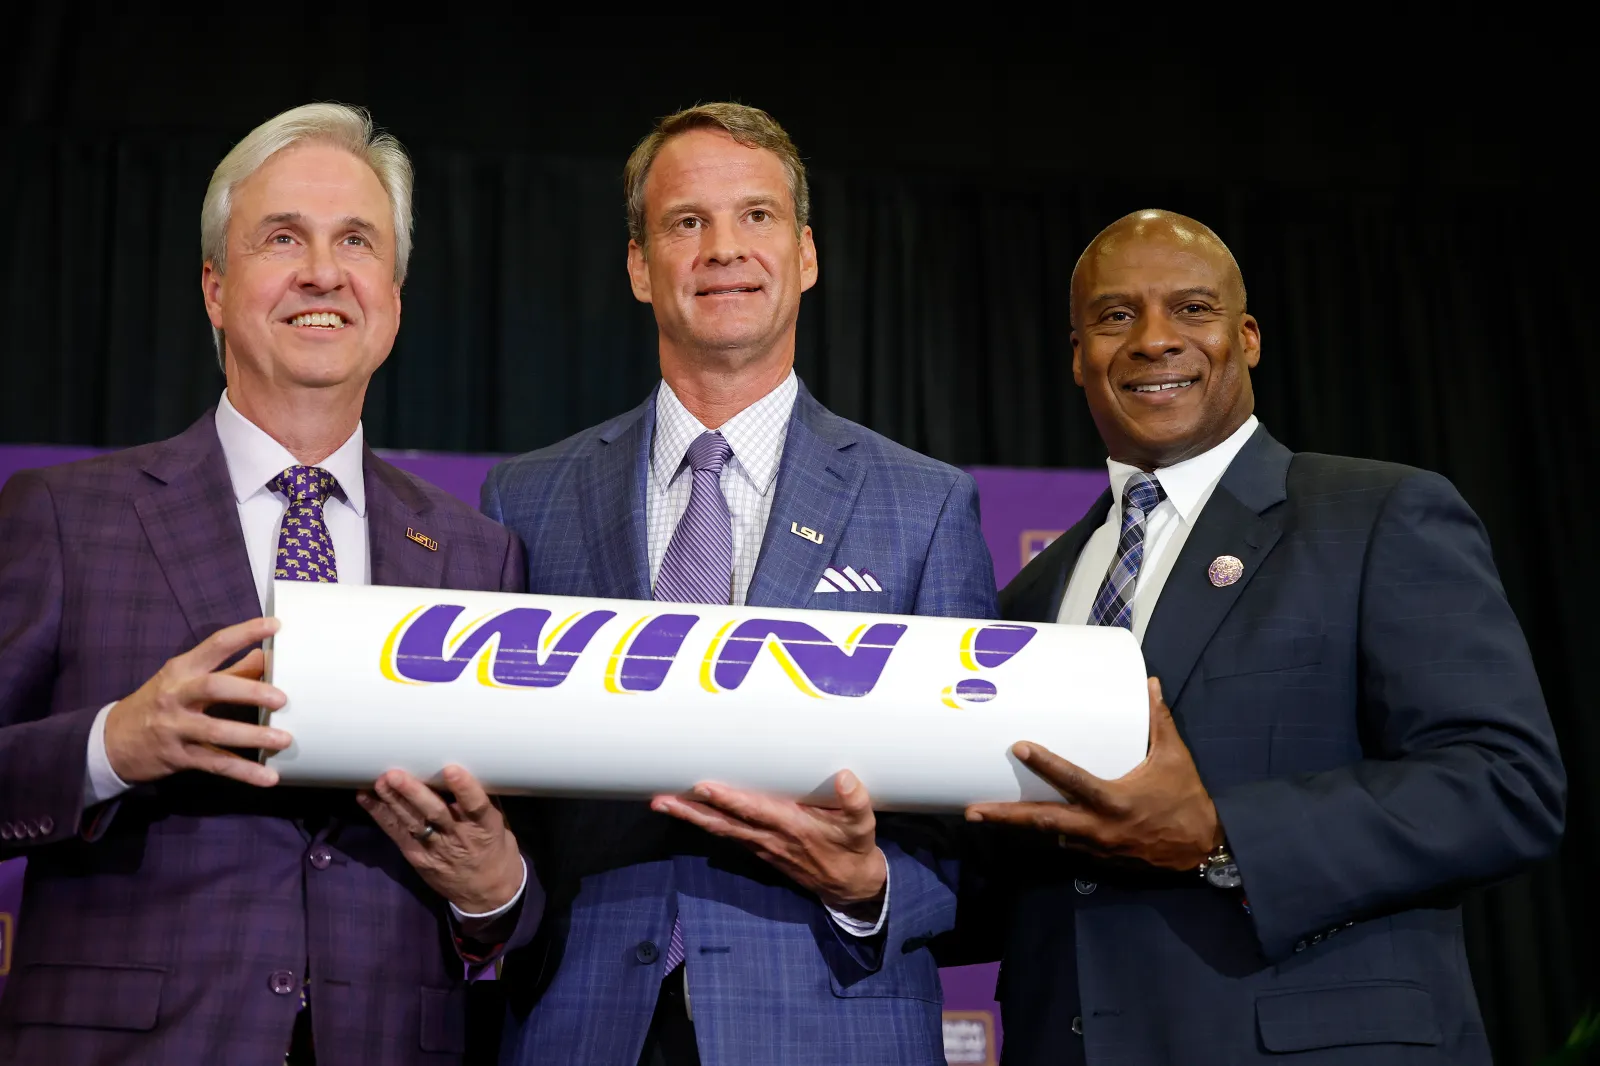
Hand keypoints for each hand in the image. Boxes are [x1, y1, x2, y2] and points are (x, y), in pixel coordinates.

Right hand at [103, 617, 289, 786]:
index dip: (245, 633)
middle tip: (282, 699)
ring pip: (215, 731)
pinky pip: (215, 764)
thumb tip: (264, 657)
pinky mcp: (178, 757)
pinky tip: (268, 777)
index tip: (275, 626)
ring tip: (284, 740)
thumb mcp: (185, 679)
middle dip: (250, 692)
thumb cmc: (159, 702)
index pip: (215, 644)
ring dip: (252, 736)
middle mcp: (176, 695)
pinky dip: (243, 772)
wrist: (111, 741)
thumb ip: (228, 670)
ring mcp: (175, 728)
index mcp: (182, 669)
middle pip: (214, 688)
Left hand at [357, 765, 524, 913]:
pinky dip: (381, 816)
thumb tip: (468, 766)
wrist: (486, 893)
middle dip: (414, 794)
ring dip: (394, 802)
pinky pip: (398, 835)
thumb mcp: (500, 826)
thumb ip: (483, 802)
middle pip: (436, 814)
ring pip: (413, 823)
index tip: (451, 770)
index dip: (465, 788)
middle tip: (396, 775)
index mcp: (486, 828)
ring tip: (379, 783)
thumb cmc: (495, 850)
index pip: (476, 806)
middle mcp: (459, 838)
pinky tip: (366, 798)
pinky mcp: (417, 858)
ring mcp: (435, 850)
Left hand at [651, 770, 886, 910]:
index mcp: (792, 827)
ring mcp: (763, 846)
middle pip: (724, 824)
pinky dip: (708, 825)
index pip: (753, 811)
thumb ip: (855, 801)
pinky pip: (729, 835)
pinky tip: (691, 814)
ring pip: (721, 830)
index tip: (702, 788)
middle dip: (692, 812)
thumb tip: (844, 777)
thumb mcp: (863, 826)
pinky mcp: (762, 850)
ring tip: (663, 803)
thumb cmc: (854, 849)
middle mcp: (771, 838)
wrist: (850, 886)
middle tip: (660, 800)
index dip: (727, 800)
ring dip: (691, 818)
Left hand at [965, 678, 1222, 871]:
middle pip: (1043, 821)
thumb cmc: (1186, 799)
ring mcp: (1096, 846)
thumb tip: (1150, 684)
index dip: (1045, 764)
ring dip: (1018, 827)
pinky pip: (1065, 843)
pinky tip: (1023, 825)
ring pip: (1049, 835)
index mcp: (1114, 801)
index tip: (1019, 748)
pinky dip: (1045, 833)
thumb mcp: (1174, 758)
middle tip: (973, 810)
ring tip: (984, 815)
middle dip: (1006, 817)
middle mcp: (1098, 827)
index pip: (1073, 780)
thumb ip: (1158, 721)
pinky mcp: (1098, 857)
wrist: (1203, 848)